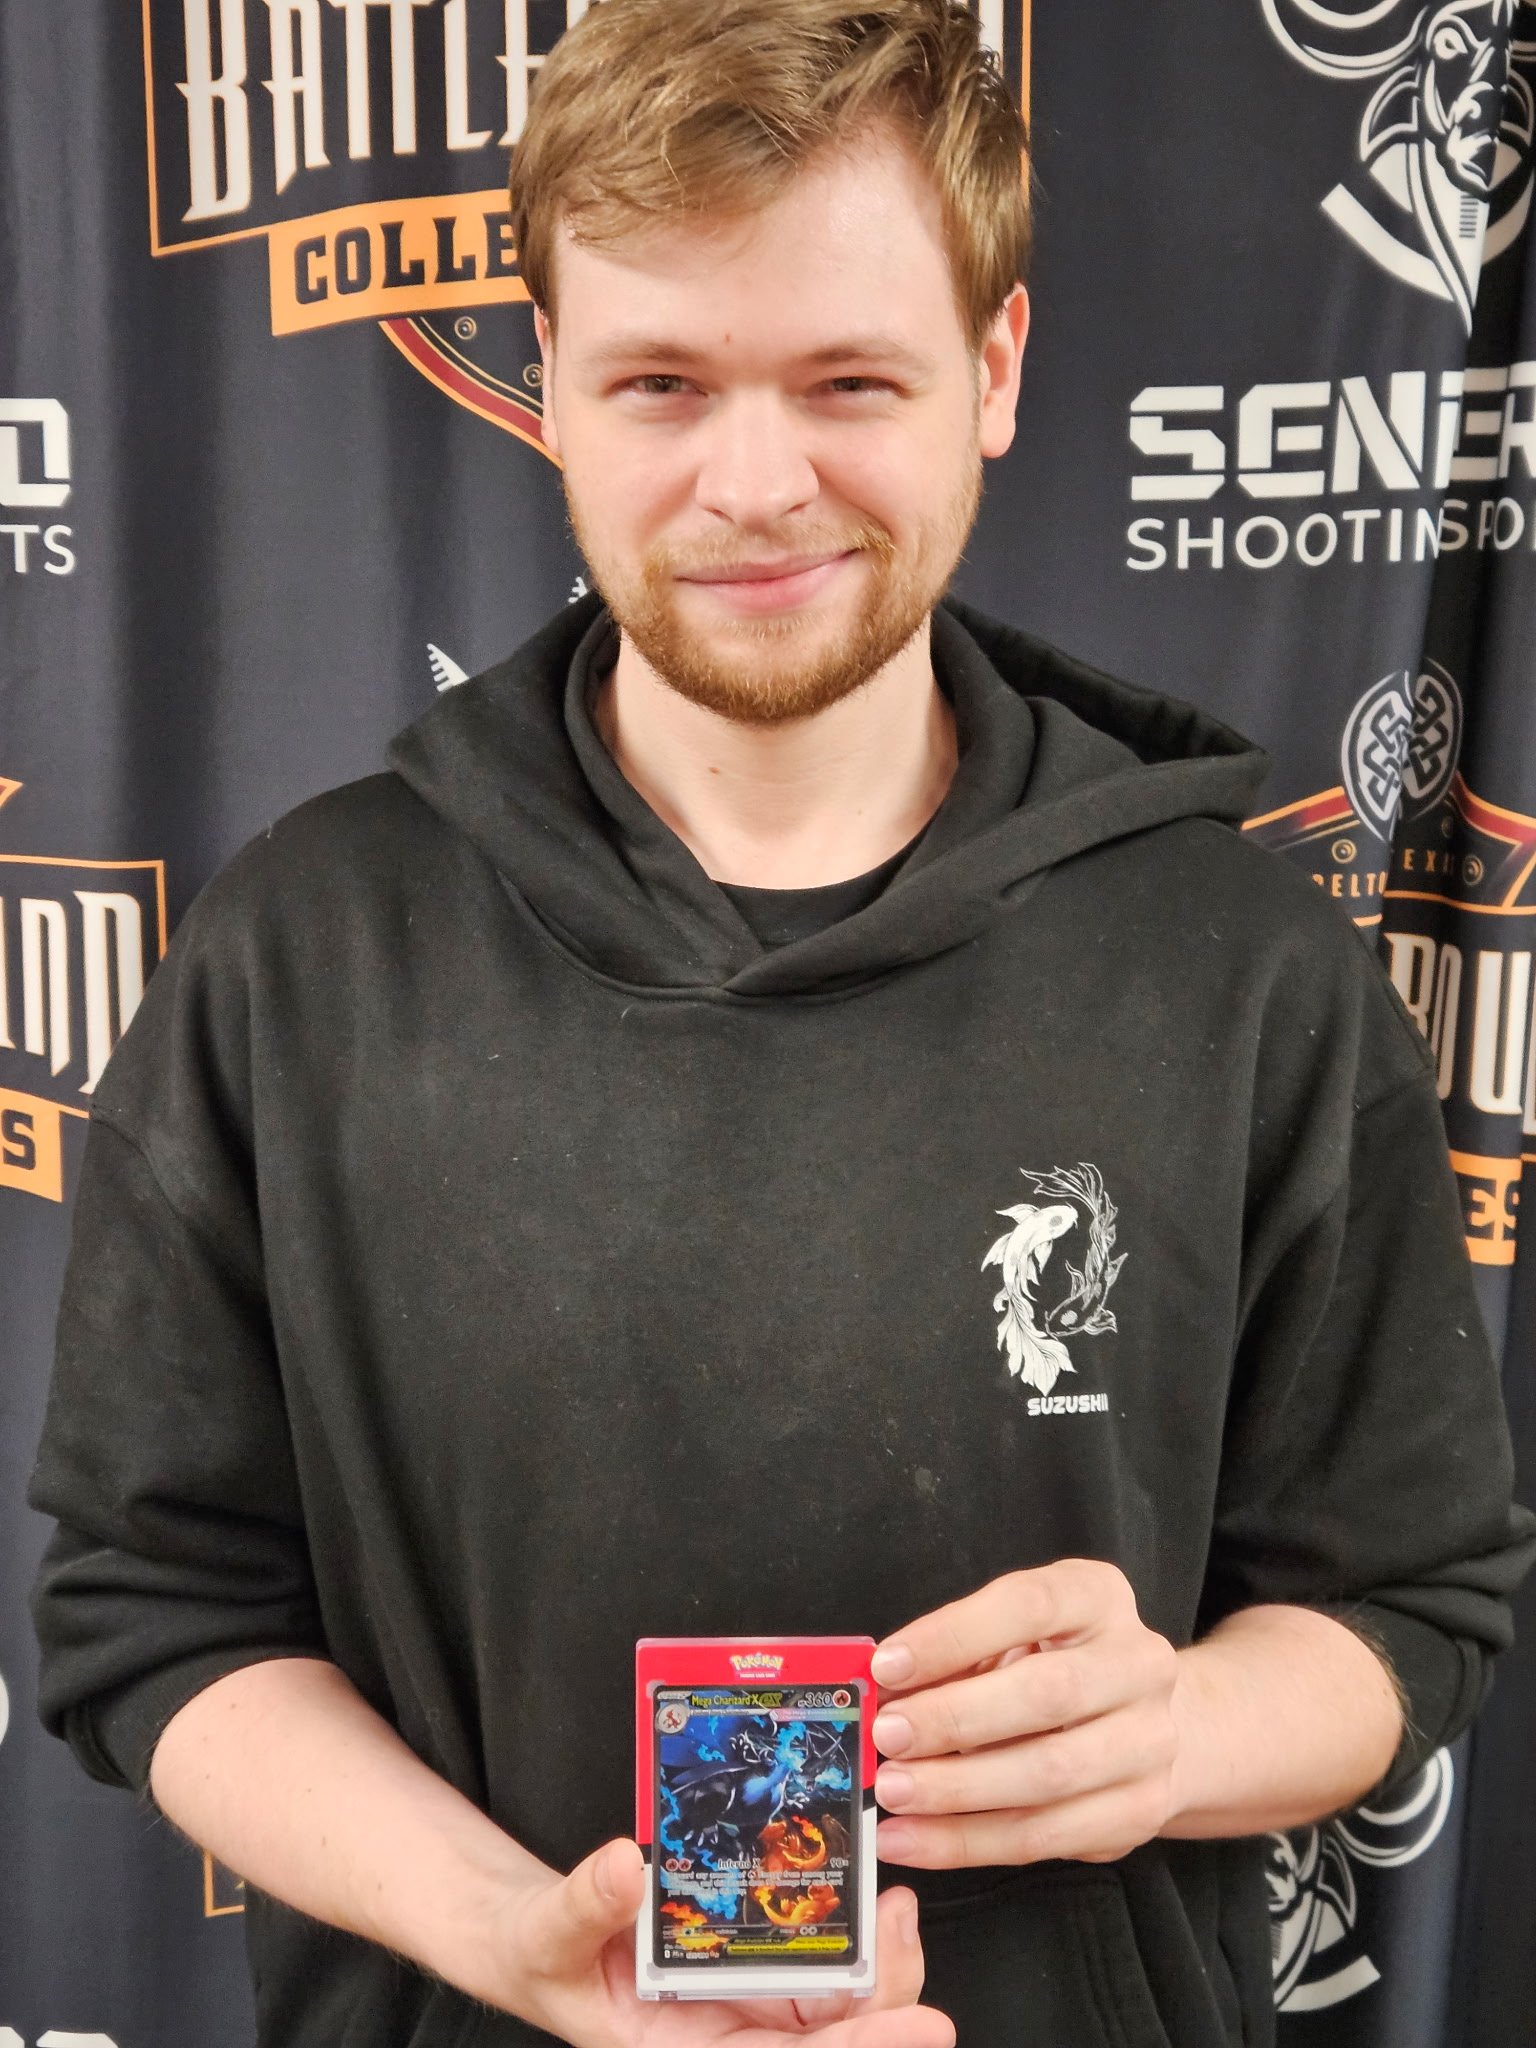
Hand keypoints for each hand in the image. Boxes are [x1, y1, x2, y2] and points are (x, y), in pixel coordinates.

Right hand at [474, 1837, 957, 2047]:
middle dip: (890, 1990)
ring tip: (896, 1903)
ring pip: (845, 2001)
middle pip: (840, 2036)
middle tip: (903, 1920)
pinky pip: (821, 1959)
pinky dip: (853, 1931)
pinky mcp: (759, 1966)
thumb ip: (584, 1907)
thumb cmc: (548, 1957)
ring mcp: (753, 2002)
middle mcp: (737, 2036)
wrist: (548, 1939)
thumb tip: (622, 1866)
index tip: (925, 2028)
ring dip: (883, 1960)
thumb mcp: (549, 1935)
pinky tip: (869, 1894)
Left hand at [869, 1559, 1179, 1868]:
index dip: (952, 1635)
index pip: (1028, 1604)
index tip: (887, 1666)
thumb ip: (955, 1656)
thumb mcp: (1010, 1635)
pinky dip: (968, 1842)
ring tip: (893, 1792)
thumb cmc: (1054, 1663)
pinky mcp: (1139, 1811)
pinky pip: (1045, 1836)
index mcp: (1098, 1597)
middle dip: (955, 1718)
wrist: (1144, 1721)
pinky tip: (913, 1840)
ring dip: (958, 1790)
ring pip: (1049, 1774)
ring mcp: (1150, 1741)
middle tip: (887, 1736)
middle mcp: (1139, 1663)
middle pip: (1048, 1693)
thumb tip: (880, 1690)